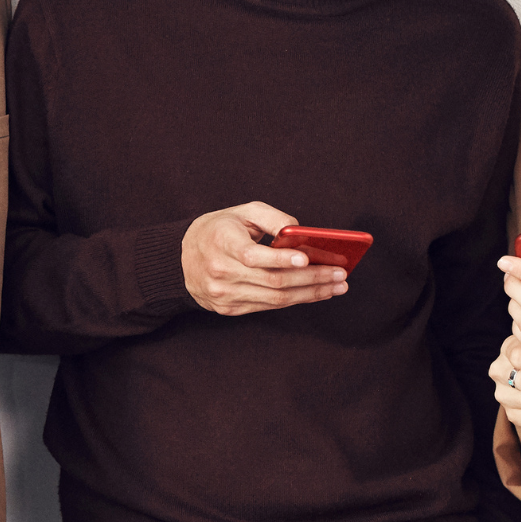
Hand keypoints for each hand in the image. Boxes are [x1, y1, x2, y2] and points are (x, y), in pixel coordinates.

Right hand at [181, 202, 347, 315]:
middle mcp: (220, 271)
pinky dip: (295, 301)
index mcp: (221, 242)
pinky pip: (268, 306)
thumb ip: (272, 218)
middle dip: (312, 279)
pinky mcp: (229, 308)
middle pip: (273, 281)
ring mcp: (224, 294)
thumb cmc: (218, 230)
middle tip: (339, 274)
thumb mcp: (241, 212)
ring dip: (310, 294)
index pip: (253, 256)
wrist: (181, 259)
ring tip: (336, 286)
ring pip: (275, 298)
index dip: (282, 259)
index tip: (308, 258)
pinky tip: (314, 293)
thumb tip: (303, 233)